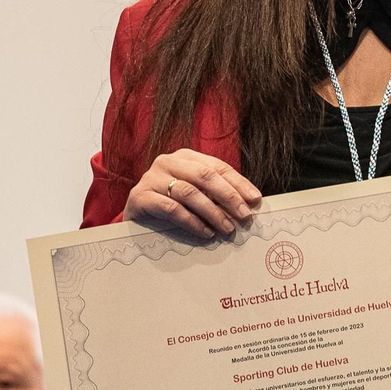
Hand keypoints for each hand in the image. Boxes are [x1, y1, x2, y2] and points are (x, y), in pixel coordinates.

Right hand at [124, 148, 261, 237]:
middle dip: (229, 197)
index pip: (217, 167)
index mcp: (185, 157)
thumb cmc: (170, 206)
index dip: (238, 183)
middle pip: (204, 176)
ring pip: (189, 192)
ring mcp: (151, 178)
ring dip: (212, 212)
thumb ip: (216, 195)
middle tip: (244, 216)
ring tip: (227, 228)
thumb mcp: (195, 195)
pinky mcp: (140, 197)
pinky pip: (171, 208)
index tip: (255, 199)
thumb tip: (249, 204)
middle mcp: (167, 162)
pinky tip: (205, 232)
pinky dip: (192, 221)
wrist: (135, 220)